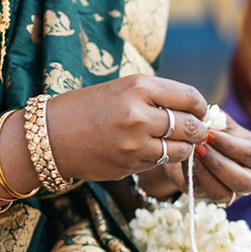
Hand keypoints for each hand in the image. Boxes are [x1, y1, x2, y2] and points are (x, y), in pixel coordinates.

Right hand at [45, 75, 209, 181]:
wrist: (49, 135)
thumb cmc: (88, 108)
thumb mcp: (123, 89)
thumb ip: (157, 96)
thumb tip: (195, 109)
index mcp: (139, 87)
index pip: (190, 98)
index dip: (201, 107)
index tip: (200, 111)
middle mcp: (139, 114)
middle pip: (190, 125)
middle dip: (198, 130)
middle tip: (197, 130)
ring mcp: (135, 143)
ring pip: (181, 149)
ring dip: (186, 147)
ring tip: (180, 142)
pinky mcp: (130, 165)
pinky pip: (160, 162)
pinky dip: (165, 158)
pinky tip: (156, 151)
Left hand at [139, 108, 250, 203]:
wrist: (201, 147)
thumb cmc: (217, 132)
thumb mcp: (222, 122)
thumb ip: (218, 120)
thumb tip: (207, 119)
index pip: (249, 154)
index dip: (228, 145)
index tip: (208, 133)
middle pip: (243, 181)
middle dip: (219, 164)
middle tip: (199, 147)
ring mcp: (235, 193)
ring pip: (224, 194)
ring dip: (205, 173)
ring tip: (192, 154)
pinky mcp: (215, 200)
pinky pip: (205, 195)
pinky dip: (195, 177)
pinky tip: (187, 162)